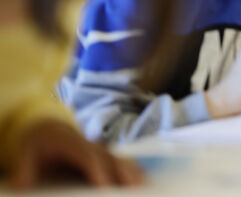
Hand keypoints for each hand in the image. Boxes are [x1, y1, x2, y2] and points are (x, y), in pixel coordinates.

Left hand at [9, 119, 142, 190]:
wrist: (46, 126)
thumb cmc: (37, 143)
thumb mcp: (25, 153)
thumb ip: (24, 170)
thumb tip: (21, 187)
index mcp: (73, 144)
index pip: (89, 158)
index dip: (98, 171)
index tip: (105, 187)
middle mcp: (91, 145)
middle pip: (111, 158)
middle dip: (124, 173)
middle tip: (134, 188)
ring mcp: (101, 150)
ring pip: (121, 159)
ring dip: (134, 172)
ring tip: (145, 185)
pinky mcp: (105, 156)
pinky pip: (123, 162)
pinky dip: (135, 169)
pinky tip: (146, 179)